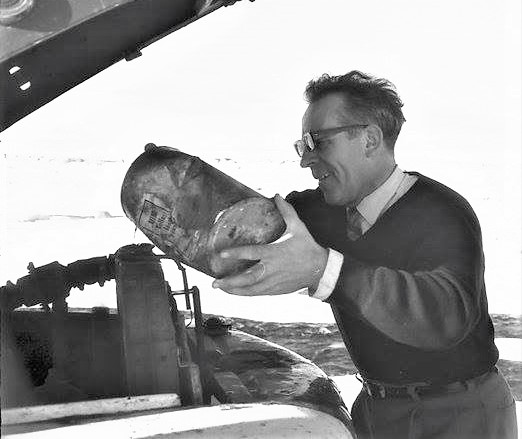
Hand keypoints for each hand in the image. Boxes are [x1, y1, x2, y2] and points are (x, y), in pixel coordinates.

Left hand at [211, 194, 327, 295]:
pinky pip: (257, 293)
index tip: (221, 254)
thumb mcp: (298, 227)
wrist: (320, 269)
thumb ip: (286, 211)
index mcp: (274, 252)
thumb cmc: (307, 247)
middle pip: (247, 278)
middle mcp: (271, 269)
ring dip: (234, 290)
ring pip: (250, 289)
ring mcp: (273, 281)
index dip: (235, 254)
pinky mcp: (276, 290)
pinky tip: (235, 292)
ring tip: (220, 287)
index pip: (251, 253)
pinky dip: (245, 294)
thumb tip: (277, 195)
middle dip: (230, 281)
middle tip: (214, 282)